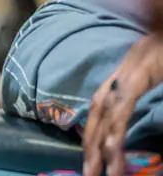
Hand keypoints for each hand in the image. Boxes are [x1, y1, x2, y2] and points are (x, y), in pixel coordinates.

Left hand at [83, 34, 162, 175]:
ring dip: (101, 146)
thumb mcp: (152, 75)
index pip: (100, 111)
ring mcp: (125, 78)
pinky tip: (111, 150)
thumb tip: (129, 109)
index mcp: (120, 78)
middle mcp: (117, 79)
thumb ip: (138, 90)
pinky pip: (122, 109)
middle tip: (88, 173)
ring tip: (98, 171)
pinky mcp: (137, 78)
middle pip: (97, 117)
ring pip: (107, 117)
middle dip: (91, 147)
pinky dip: (116, 129)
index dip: (92, 135)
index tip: (91, 157)